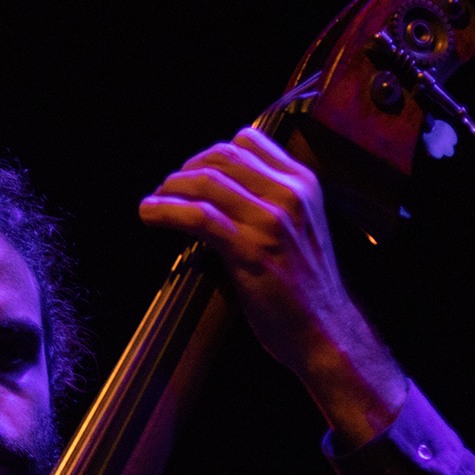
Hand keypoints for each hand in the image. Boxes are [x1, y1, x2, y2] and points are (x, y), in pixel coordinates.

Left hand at [139, 129, 407, 447]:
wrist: (325, 332)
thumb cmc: (306, 287)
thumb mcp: (299, 228)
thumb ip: (271, 203)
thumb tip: (220, 190)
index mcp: (304, 184)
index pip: (248, 142)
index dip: (210, 154)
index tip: (193, 174)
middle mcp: (290, 194)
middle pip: (222, 158)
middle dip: (186, 170)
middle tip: (166, 190)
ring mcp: (272, 221)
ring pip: (207, 182)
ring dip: (170, 189)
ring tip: (153, 203)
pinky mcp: (252, 250)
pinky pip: (199, 216)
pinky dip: (166, 211)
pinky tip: (149, 215)